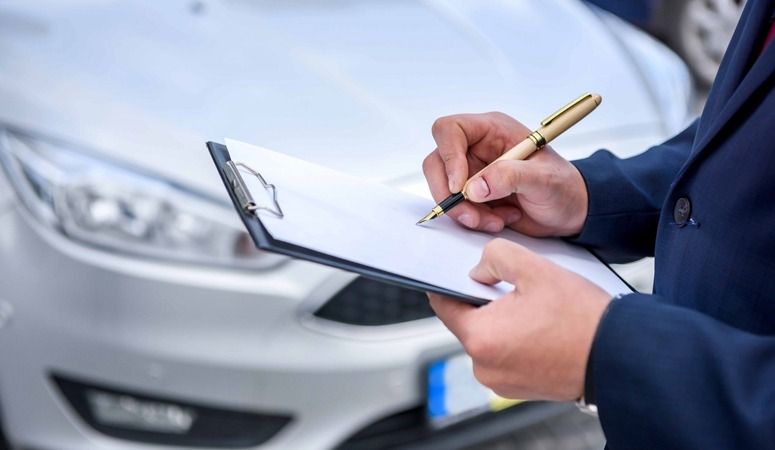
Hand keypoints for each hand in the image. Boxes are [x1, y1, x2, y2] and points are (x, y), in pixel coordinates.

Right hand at [422, 112, 587, 236]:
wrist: (570, 211)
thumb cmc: (563, 187)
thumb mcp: (543, 179)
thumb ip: (510, 177)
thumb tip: (474, 188)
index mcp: (492, 130)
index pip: (450, 130)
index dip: (448, 156)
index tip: (459, 186)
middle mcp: (476, 147)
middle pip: (437, 162)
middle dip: (449, 194)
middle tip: (472, 215)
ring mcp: (471, 171)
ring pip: (443, 189)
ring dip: (464, 212)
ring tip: (496, 220)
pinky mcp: (471, 194)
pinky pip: (455, 207)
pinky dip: (473, 220)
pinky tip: (500, 220)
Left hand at [428, 239, 610, 400]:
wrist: (619, 357)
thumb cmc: (582, 319)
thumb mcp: (535, 269)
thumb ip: (496, 257)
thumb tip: (479, 270)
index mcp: (480, 338)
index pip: (443, 305)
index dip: (447, 284)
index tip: (453, 273)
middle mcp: (484, 367)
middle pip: (468, 322)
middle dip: (484, 302)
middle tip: (514, 288)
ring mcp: (501, 382)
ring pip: (489, 339)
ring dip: (502, 321)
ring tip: (534, 310)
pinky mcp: (519, 389)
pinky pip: (505, 356)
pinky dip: (516, 339)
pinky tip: (540, 328)